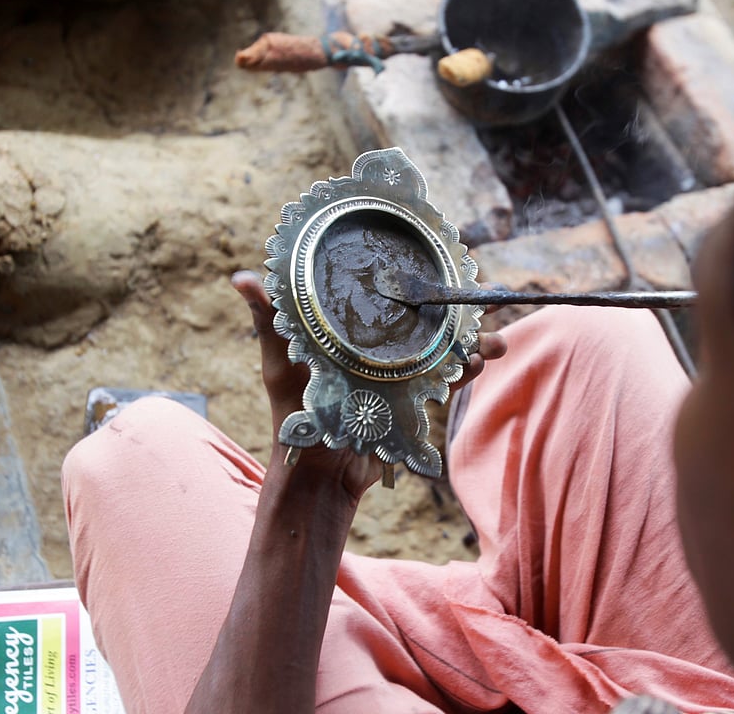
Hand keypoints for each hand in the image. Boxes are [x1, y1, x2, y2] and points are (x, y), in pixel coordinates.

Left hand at [230, 270, 506, 496]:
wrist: (317, 474)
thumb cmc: (292, 413)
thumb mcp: (279, 361)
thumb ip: (267, 320)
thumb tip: (240, 276)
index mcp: (352, 328)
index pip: (388, 293)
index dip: (416, 276)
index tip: (440, 259)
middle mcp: (380, 345)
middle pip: (426, 316)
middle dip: (458, 306)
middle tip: (485, 295)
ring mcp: (400, 373)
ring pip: (444, 348)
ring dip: (472, 340)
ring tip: (494, 338)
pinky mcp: (412, 401)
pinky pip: (445, 381)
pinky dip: (465, 371)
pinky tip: (481, 362)